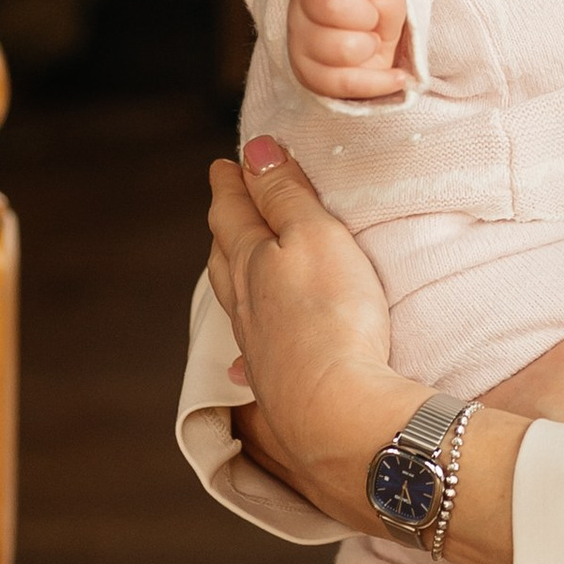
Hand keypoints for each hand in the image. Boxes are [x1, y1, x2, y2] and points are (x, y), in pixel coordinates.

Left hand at [208, 138, 413, 523]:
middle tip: (227, 203)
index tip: (225, 163)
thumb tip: (253, 151)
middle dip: (226, 224)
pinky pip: (251, 350)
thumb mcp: (314, 235)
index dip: (232, 183)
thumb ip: (284, 194)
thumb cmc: (331, 316)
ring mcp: (258, 346)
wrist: (337, 412)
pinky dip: (246, 339)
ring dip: (232, 275)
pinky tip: (244, 357)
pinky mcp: (277, 382)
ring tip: (234, 264)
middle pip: (225, 254)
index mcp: (250, 259)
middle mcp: (244, 303)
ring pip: (235, 301)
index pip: (233, 210)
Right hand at [287, 0, 412, 101]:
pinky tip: (394, 76)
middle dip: (366, 14)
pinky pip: (346, 83)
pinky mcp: (308, 76)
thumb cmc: (373, 12)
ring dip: (369, 47)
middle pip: (329, 2)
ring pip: (343, 48)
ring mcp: (300, 38)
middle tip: (371, 18)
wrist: (367, 55)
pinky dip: (379, 81)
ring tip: (369, 43)